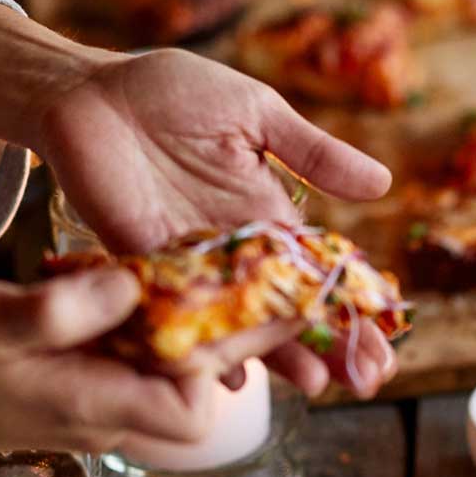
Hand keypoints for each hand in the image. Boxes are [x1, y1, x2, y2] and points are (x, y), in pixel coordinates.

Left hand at [0, 13, 398, 398]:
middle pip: (289, 312)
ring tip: (316, 385)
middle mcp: (233, 252)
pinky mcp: (143, 268)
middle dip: (331, 347)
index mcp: (267, 216)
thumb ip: (313, 153)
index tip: (387, 340)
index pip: (318, 274)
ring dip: (279, 357)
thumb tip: (384, 183)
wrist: (88, 91)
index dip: (353, 308)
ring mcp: (190, 266)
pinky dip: (202, 350)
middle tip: (367, 380)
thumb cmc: (171, 93)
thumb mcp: (256, 114)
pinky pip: (178, 319)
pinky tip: (233, 378)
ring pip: (241, 324)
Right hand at [0, 267, 269, 455]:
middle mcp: (111, 411)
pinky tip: (175, 272)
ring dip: (209, 321)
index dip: (217, 365)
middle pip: (198, 385)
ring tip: (246, 267)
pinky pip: (145, 351)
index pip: (190, 409)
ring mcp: (102, 395)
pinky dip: (165, 316)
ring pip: (176, 366)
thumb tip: (130, 284)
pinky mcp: (90, 373)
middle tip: (277, 278)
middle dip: (240, 336)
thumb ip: (61, 311)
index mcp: (95, 406)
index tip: (233, 303)